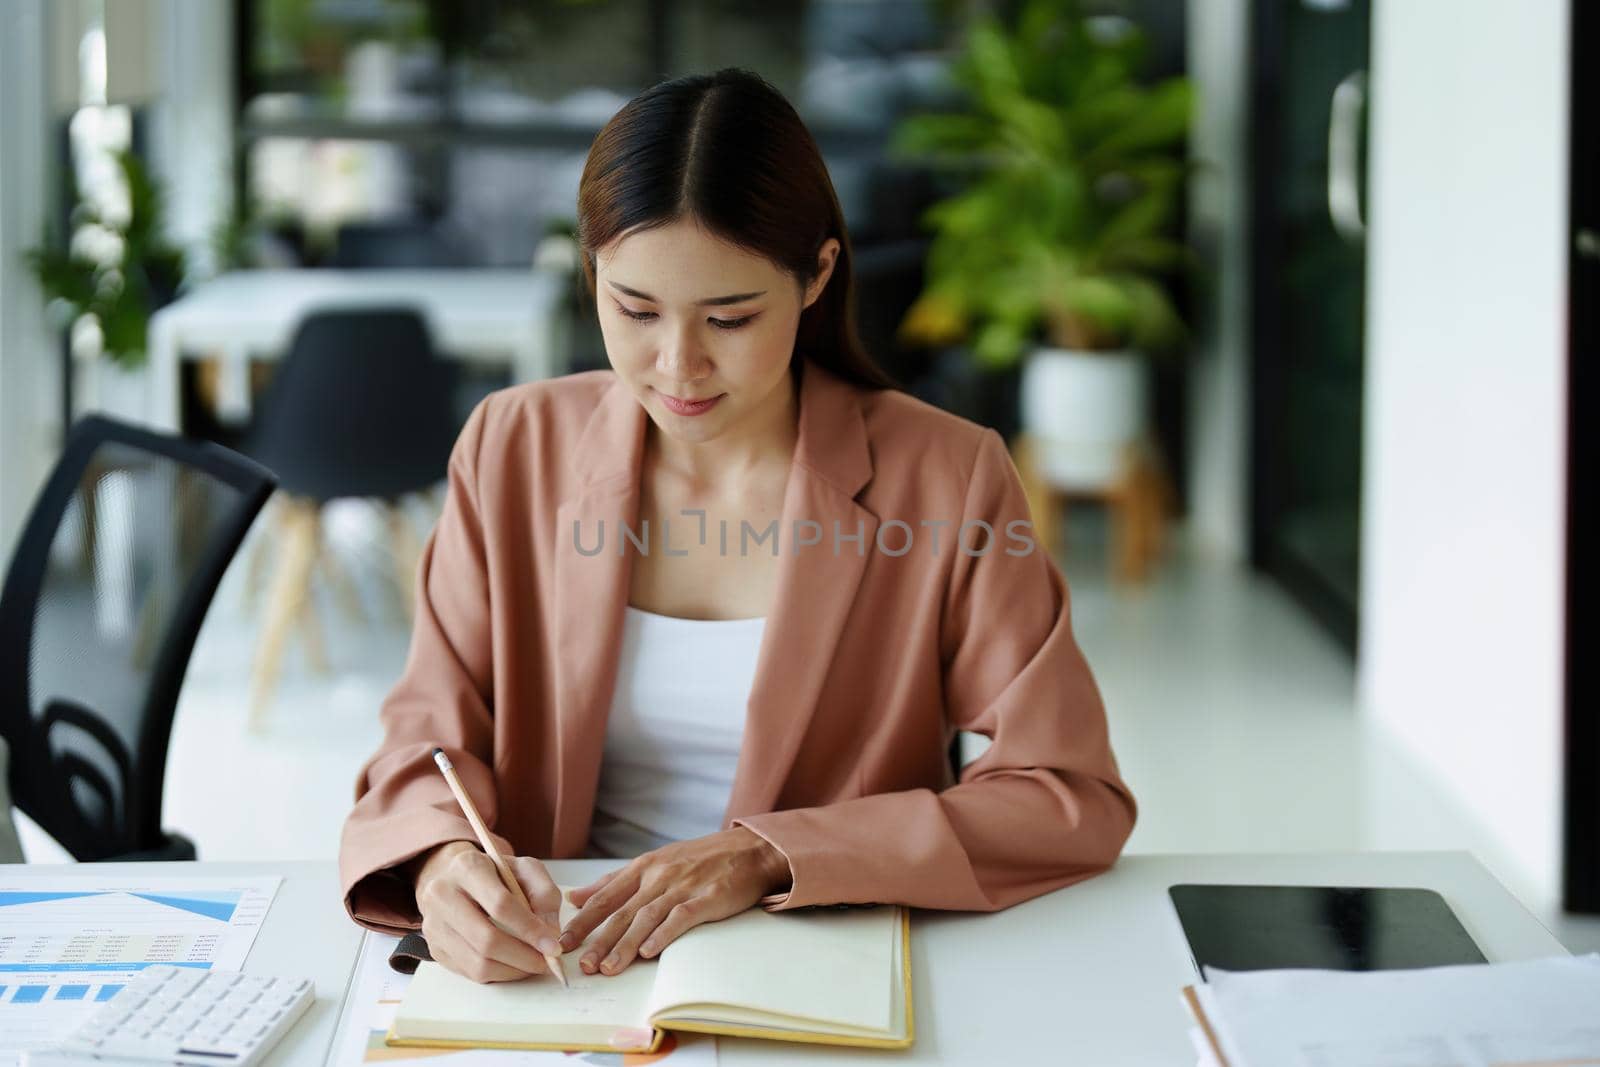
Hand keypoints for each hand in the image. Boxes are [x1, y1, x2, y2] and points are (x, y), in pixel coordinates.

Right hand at [411, 841, 565, 983]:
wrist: (458, 880)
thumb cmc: (495, 874)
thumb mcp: (525, 869)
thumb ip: (544, 894)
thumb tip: (550, 933)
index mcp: (467, 867)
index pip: (501, 905)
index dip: (530, 929)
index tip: (553, 946)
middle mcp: (442, 895)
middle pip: (486, 939)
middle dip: (523, 956)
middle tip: (546, 962)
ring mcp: (433, 924)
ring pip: (477, 962)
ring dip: (513, 970)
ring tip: (533, 964)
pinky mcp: (435, 948)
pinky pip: (470, 972)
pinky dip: (499, 974)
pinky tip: (514, 965)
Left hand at [557, 827, 790, 975]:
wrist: (749, 850)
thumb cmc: (699, 859)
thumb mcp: (654, 862)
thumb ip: (613, 882)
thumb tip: (574, 897)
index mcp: (643, 868)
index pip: (605, 897)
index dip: (582, 922)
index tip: (561, 942)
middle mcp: (659, 876)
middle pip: (622, 911)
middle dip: (598, 940)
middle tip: (582, 966)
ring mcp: (683, 886)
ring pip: (646, 918)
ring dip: (625, 945)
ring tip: (608, 968)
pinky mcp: (708, 896)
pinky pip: (681, 916)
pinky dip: (664, 934)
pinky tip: (650, 952)